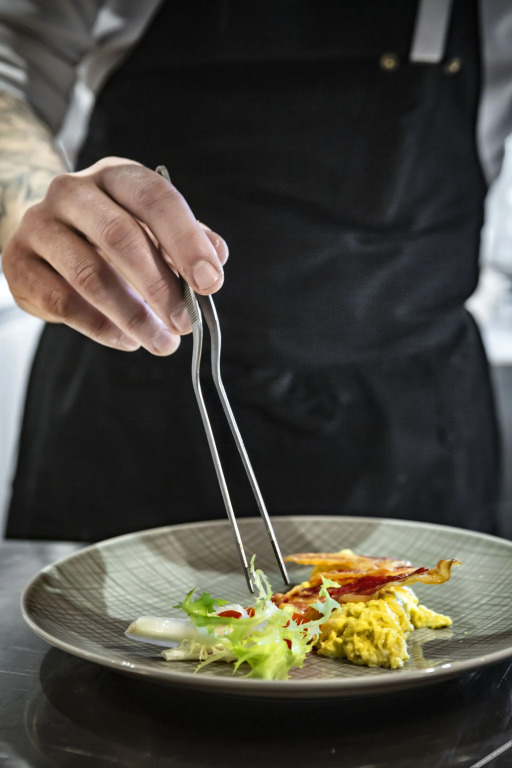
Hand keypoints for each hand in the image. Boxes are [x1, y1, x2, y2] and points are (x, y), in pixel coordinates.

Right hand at [1, 157, 227, 353]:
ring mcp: (40, 226)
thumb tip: (216, 258)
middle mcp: (72, 192)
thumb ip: (186, 240)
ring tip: (162, 342)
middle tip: (186, 322)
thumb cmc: (110, 233)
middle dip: (161, 286)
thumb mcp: (152, 227)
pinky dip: (100, 327)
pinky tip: (126, 340)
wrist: (46, 236)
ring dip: (133, 316)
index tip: (210, 282)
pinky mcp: (19, 262)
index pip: (155, 199)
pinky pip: (62, 302)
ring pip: (89, 274)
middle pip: (120, 236)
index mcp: (115, 176)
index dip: (186, 242)